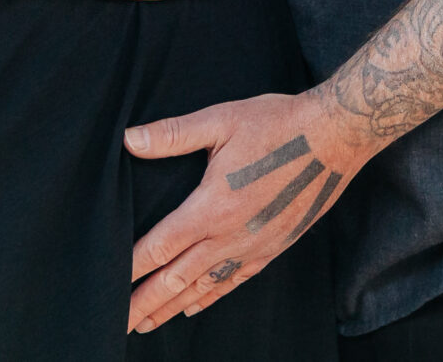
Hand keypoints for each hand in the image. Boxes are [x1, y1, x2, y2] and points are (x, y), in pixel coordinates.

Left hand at [123, 88, 372, 332]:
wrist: (336, 137)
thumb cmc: (278, 123)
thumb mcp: (221, 120)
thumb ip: (173, 134)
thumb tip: (130, 139)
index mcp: (213, 206)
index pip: (160, 246)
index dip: (130, 267)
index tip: (107, 283)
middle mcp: (231, 235)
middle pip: (176, 278)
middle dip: (143, 302)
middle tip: (116, 323)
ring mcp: (254, 246)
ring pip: (203, 287)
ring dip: (171, 307)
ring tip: (145, 323)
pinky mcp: (273, 248)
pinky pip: (234, 281)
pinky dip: (209, 298)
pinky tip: (193, 307)